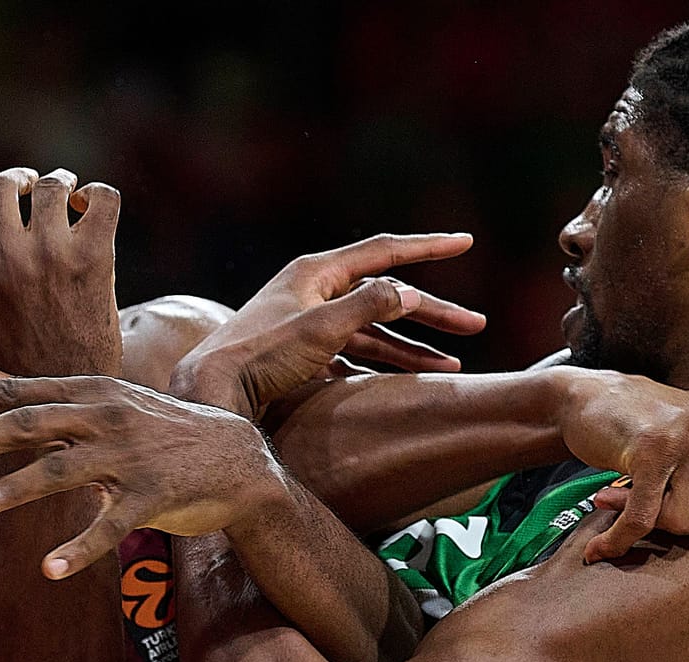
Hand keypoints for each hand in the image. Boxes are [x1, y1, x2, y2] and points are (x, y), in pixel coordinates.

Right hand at [0, 155, 122, 378]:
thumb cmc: (1, 376)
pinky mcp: (93, 261)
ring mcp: (51, 255)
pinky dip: (97, 193)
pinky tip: (88, 207)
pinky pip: (102, 198)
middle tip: (27, 189)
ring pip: (52, 184)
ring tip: (62, 196)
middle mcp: (6, 255)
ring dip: (56, 183)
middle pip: (3, 183)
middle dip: (15, 179)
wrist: (60, 404)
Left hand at [0, 363, 286, 577]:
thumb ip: (36, 391)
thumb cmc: (158, 431)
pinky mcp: (155, 495)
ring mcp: (130, 456)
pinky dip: (79, 548)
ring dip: (13, 490)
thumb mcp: (100, 400)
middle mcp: (104, 417)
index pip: (18, 393)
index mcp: (87, 393)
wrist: (238, 456)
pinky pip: (111, 525)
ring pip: (62, 472)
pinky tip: (50, 570)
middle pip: (32, 424)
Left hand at [169, 233, 487, 418]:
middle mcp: (314, 292)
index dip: (428, 247)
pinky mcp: (304, 354)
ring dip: (413, 347)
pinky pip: (355, 354)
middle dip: (432, 312)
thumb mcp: (319, 329)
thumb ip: (367, 307)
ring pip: (374, 330)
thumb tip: (408, 292)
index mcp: (316, 273)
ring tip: (451, 366)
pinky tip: (409, 379)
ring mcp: (309, 324)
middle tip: (476, 326)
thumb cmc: (259, 357)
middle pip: (386, 296)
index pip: (384, 251)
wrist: (212, 392)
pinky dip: (384, 365)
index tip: (466, 242)